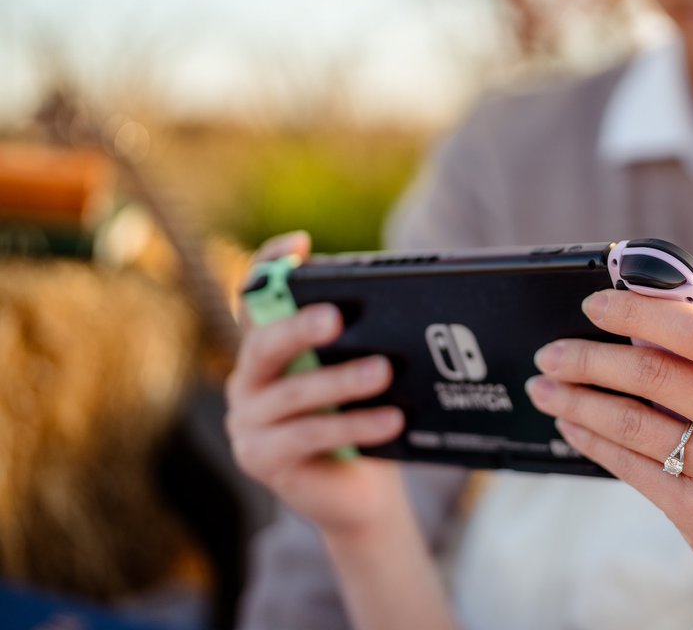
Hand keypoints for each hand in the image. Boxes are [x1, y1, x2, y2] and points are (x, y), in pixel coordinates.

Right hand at [225, 231, 406, 536]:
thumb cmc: (365, 419)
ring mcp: (248, 421)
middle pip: (264, 343)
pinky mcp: (259, 458)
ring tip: (384, 372)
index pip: (256, 297)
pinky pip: (305, 436)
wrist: (363, 493)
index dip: (270, 267)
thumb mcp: (362, 374)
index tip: (299, 245)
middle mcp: (248, 379)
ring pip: (292, 393)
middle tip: (337, 318)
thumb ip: (362, 341)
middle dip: (300, 327)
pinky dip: (352, 424)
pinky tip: (390, 420)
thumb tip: (400, 307)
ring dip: (341, 381)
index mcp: (269, 347)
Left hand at [525, 272, 692, 588]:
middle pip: (656, 375)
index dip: (638, 311)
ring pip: (633, 424)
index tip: (593, 304)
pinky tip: (570, 423)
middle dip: (590, 358)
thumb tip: (661, 275)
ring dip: (576, 400)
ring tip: (544, 386)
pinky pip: (631, 467)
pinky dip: (591, 440)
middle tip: (550, 352)